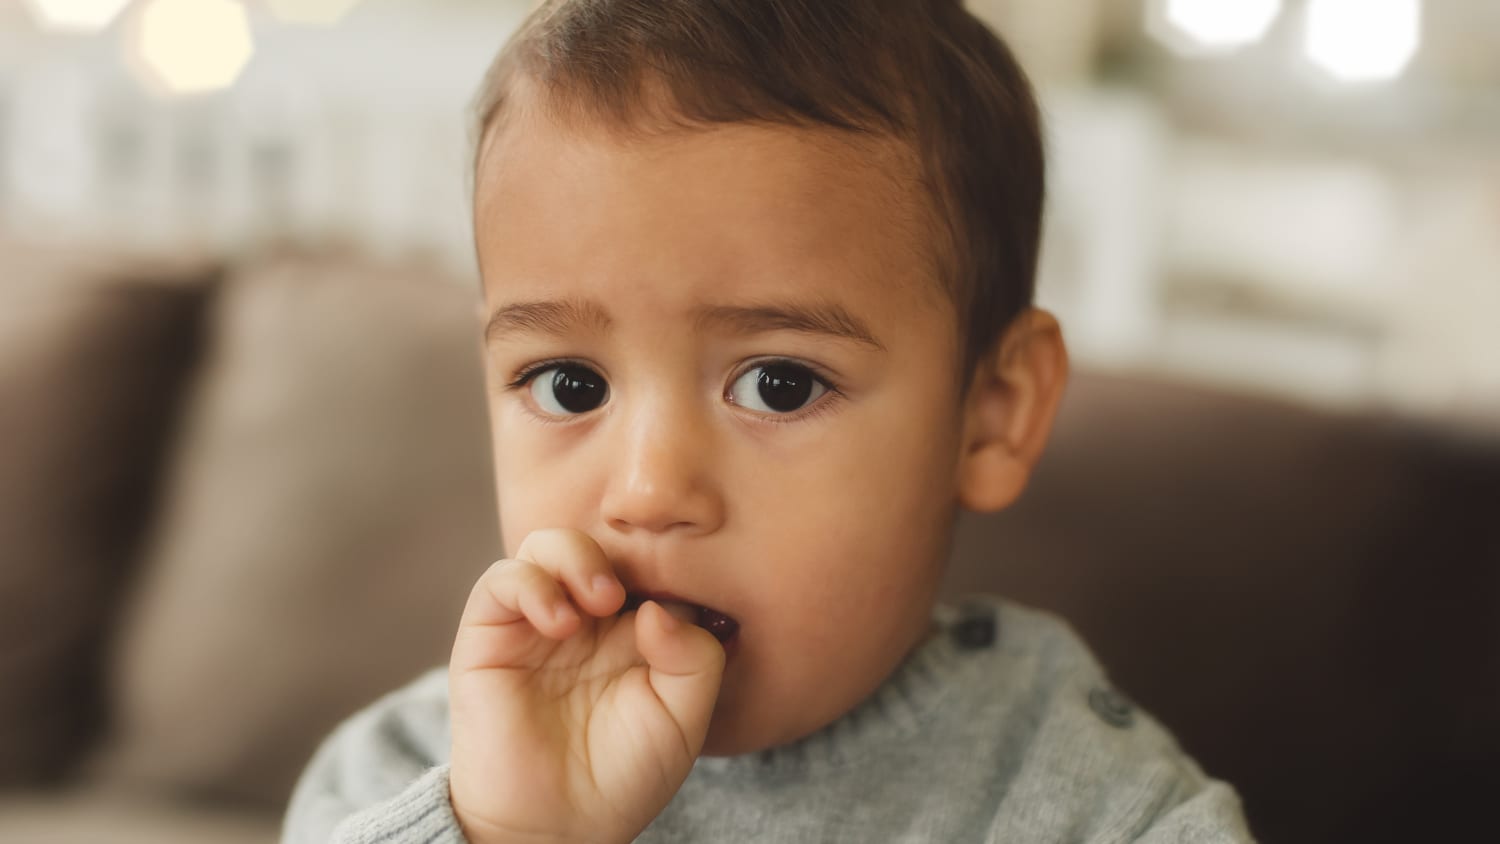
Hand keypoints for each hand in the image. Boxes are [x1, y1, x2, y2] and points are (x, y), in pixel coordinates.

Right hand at [447, 528, 725, 843]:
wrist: (556, 827)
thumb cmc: (622, 775)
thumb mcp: (684, 718)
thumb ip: (695, 658)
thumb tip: (658, 608)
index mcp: (635, 628)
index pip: (651, 564)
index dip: (668, 565)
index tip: (688, 595)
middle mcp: (586, 617)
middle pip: (601, 542)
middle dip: (620, 553)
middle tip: (628, 595)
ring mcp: (536, 622)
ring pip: (547, 546)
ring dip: (574, 558)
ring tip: (597, 602)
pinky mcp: (489, 636)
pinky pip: (501, 580)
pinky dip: (529, 585)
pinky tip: (557, 624)